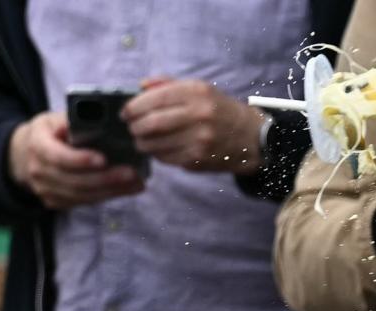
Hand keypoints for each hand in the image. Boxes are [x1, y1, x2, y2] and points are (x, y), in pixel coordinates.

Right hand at [7, 110, 144, 208]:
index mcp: (37, 146)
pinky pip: (85, 202)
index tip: (103, 159)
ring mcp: (46, 191)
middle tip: (131, 173)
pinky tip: (126, 189)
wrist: (25, 156)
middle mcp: (39, 172)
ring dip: (112, 190)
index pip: (58, 156)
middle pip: (75, 181)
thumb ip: (72, 120)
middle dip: (105, 178)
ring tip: (135, 182)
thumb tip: (99, 119)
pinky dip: (108, 196)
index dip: (81, 160)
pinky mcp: (56, 202)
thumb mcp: (53, 119)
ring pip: (82, 195)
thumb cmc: (48, 133)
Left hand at [122, 78, 263, 174]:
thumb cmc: (218, 110)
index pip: (155, 99)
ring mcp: (198, 140)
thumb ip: (168, 85)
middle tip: (131, 128)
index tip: (125, 112)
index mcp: (196, 93)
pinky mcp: (197, 160)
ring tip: (140, 139)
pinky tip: (158, 148)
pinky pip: (166, 158)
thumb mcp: (199, 89)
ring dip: (142, 143)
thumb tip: (140, 87)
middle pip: (152, 123)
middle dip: (134, 127)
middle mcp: (198, 115)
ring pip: (155, 144)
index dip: (134, 107)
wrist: (249, 137)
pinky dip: (156, 154)